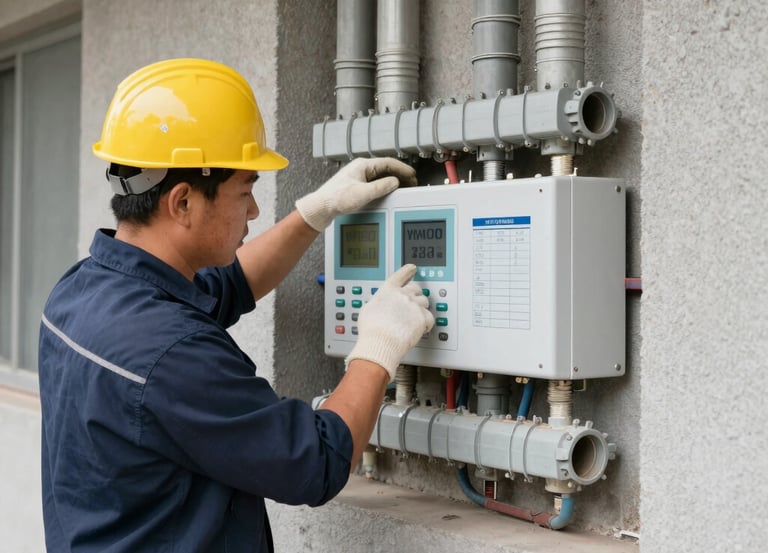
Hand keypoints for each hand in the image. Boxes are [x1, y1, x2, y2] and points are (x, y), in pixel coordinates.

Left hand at [295, 157, 416, 231]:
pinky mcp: (356, 186)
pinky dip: (385, 187)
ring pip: (381, 177)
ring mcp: (358, 177)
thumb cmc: (336, 198)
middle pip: (386, 169)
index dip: (403, 169)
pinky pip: (375, 184)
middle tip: (412, 182)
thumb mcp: (363, 193)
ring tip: (403, 188)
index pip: (388, 163)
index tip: (412, 175)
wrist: (321, 207)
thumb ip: (381, 187)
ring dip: (393, 182)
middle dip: (400, 175)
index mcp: (363, 165)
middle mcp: (361, 169)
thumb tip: (394, 182)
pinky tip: (389, 193)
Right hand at [346, 264, 434, 380]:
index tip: (412, 268)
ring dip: (421, 309)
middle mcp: (403, 295)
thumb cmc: (371, 330)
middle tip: (413, 303)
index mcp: (388, 290)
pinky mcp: (423, 318)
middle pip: (416, 288)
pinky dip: (426, 323)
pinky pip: (430, 318)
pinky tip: (421, 328)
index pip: (400, 275)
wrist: (380, 342)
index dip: (407, 271)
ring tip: (415, 319)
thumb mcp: (367, 311)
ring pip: (424, 302)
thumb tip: (378, 306)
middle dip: (415, 294)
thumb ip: (377, 303)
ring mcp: (414, 306)